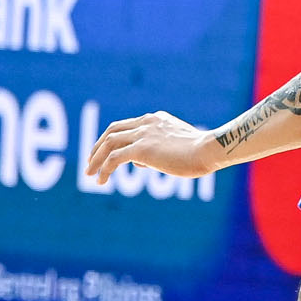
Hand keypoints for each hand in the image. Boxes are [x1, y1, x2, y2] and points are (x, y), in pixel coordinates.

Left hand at [84, 110, 222, 184]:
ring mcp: (143, 134)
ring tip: (90, 173)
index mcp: (156, 119)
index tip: (107, 152)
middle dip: (98, 146)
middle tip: (90, 161)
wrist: (210, 150)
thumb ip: (160, 149)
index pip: (127, 126)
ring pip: (109, 144)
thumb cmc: (202, 152)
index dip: (113, 139)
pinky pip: (114, 159)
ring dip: (96, 158)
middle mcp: (147, 123)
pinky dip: (104, 169)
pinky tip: (101, 180)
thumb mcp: (179, 146)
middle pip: (112, 131)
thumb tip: (142, 161)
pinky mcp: (142, 149)